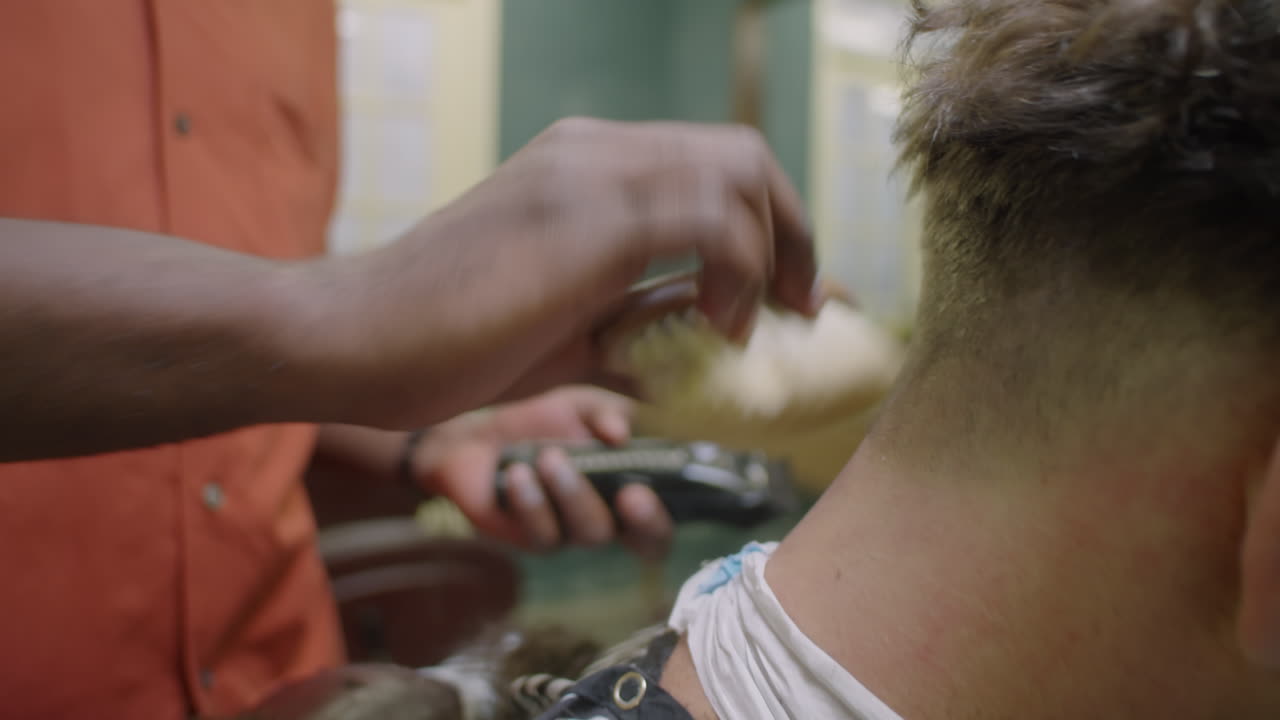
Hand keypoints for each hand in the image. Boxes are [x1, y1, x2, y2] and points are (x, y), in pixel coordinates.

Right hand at [315, 117, 819, 429]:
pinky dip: (739, 272)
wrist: (353, 339)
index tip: (786, 296)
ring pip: (739, 170)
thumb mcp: (563, 324)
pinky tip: (716, 327)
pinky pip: (713, 218)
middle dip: (792, 231)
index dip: (770, 224)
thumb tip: (706, 334)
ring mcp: (590, 173)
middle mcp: (594, 151)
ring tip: (748, 326)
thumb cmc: (445, 342)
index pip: (713, 163)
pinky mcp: (587, 217)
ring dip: (771, 252)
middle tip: (798, 307)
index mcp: (585, 164)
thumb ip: (637, 312)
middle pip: (742, 155)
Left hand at [415, 386, 673, 559]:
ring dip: (575, 494)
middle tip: (630, 492)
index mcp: (634, 488)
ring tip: (550, 457)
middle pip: (643, 541)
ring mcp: (575, 535)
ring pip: (592, 533)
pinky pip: (544, 534)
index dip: (666, 516)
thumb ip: (607, 411)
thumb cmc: (544, 424)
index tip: (647, 491)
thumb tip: (621, 433)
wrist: (481, 439)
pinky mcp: (536, 541)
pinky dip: (532, 501)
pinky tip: (517, 473)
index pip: (666, 518)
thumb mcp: (581, 405)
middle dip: (641, 520)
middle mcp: (613, 519)